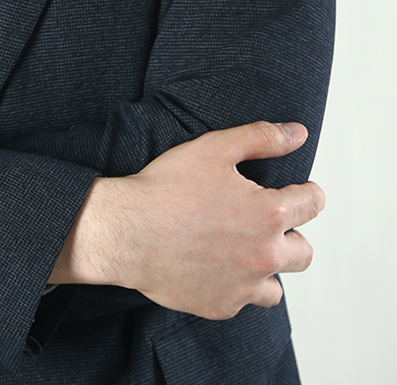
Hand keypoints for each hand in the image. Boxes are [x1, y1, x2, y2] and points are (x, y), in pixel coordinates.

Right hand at [49, 120, 323, 319]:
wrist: (126, 231)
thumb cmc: (166, 188)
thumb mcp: (214, 148)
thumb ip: (262, 138)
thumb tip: (298, 133)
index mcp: (270, 213)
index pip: (313, 204)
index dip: (304, 192)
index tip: (291, 191)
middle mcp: (265, 255)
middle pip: (304, 251)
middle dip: (289, 234)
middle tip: (258, 220)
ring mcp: (245, 286)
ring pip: (278, 284)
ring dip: (266, 266)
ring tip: (238, 247)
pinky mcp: (223, 307)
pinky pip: (244, 299)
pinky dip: (236, 285)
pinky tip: (212, 264)